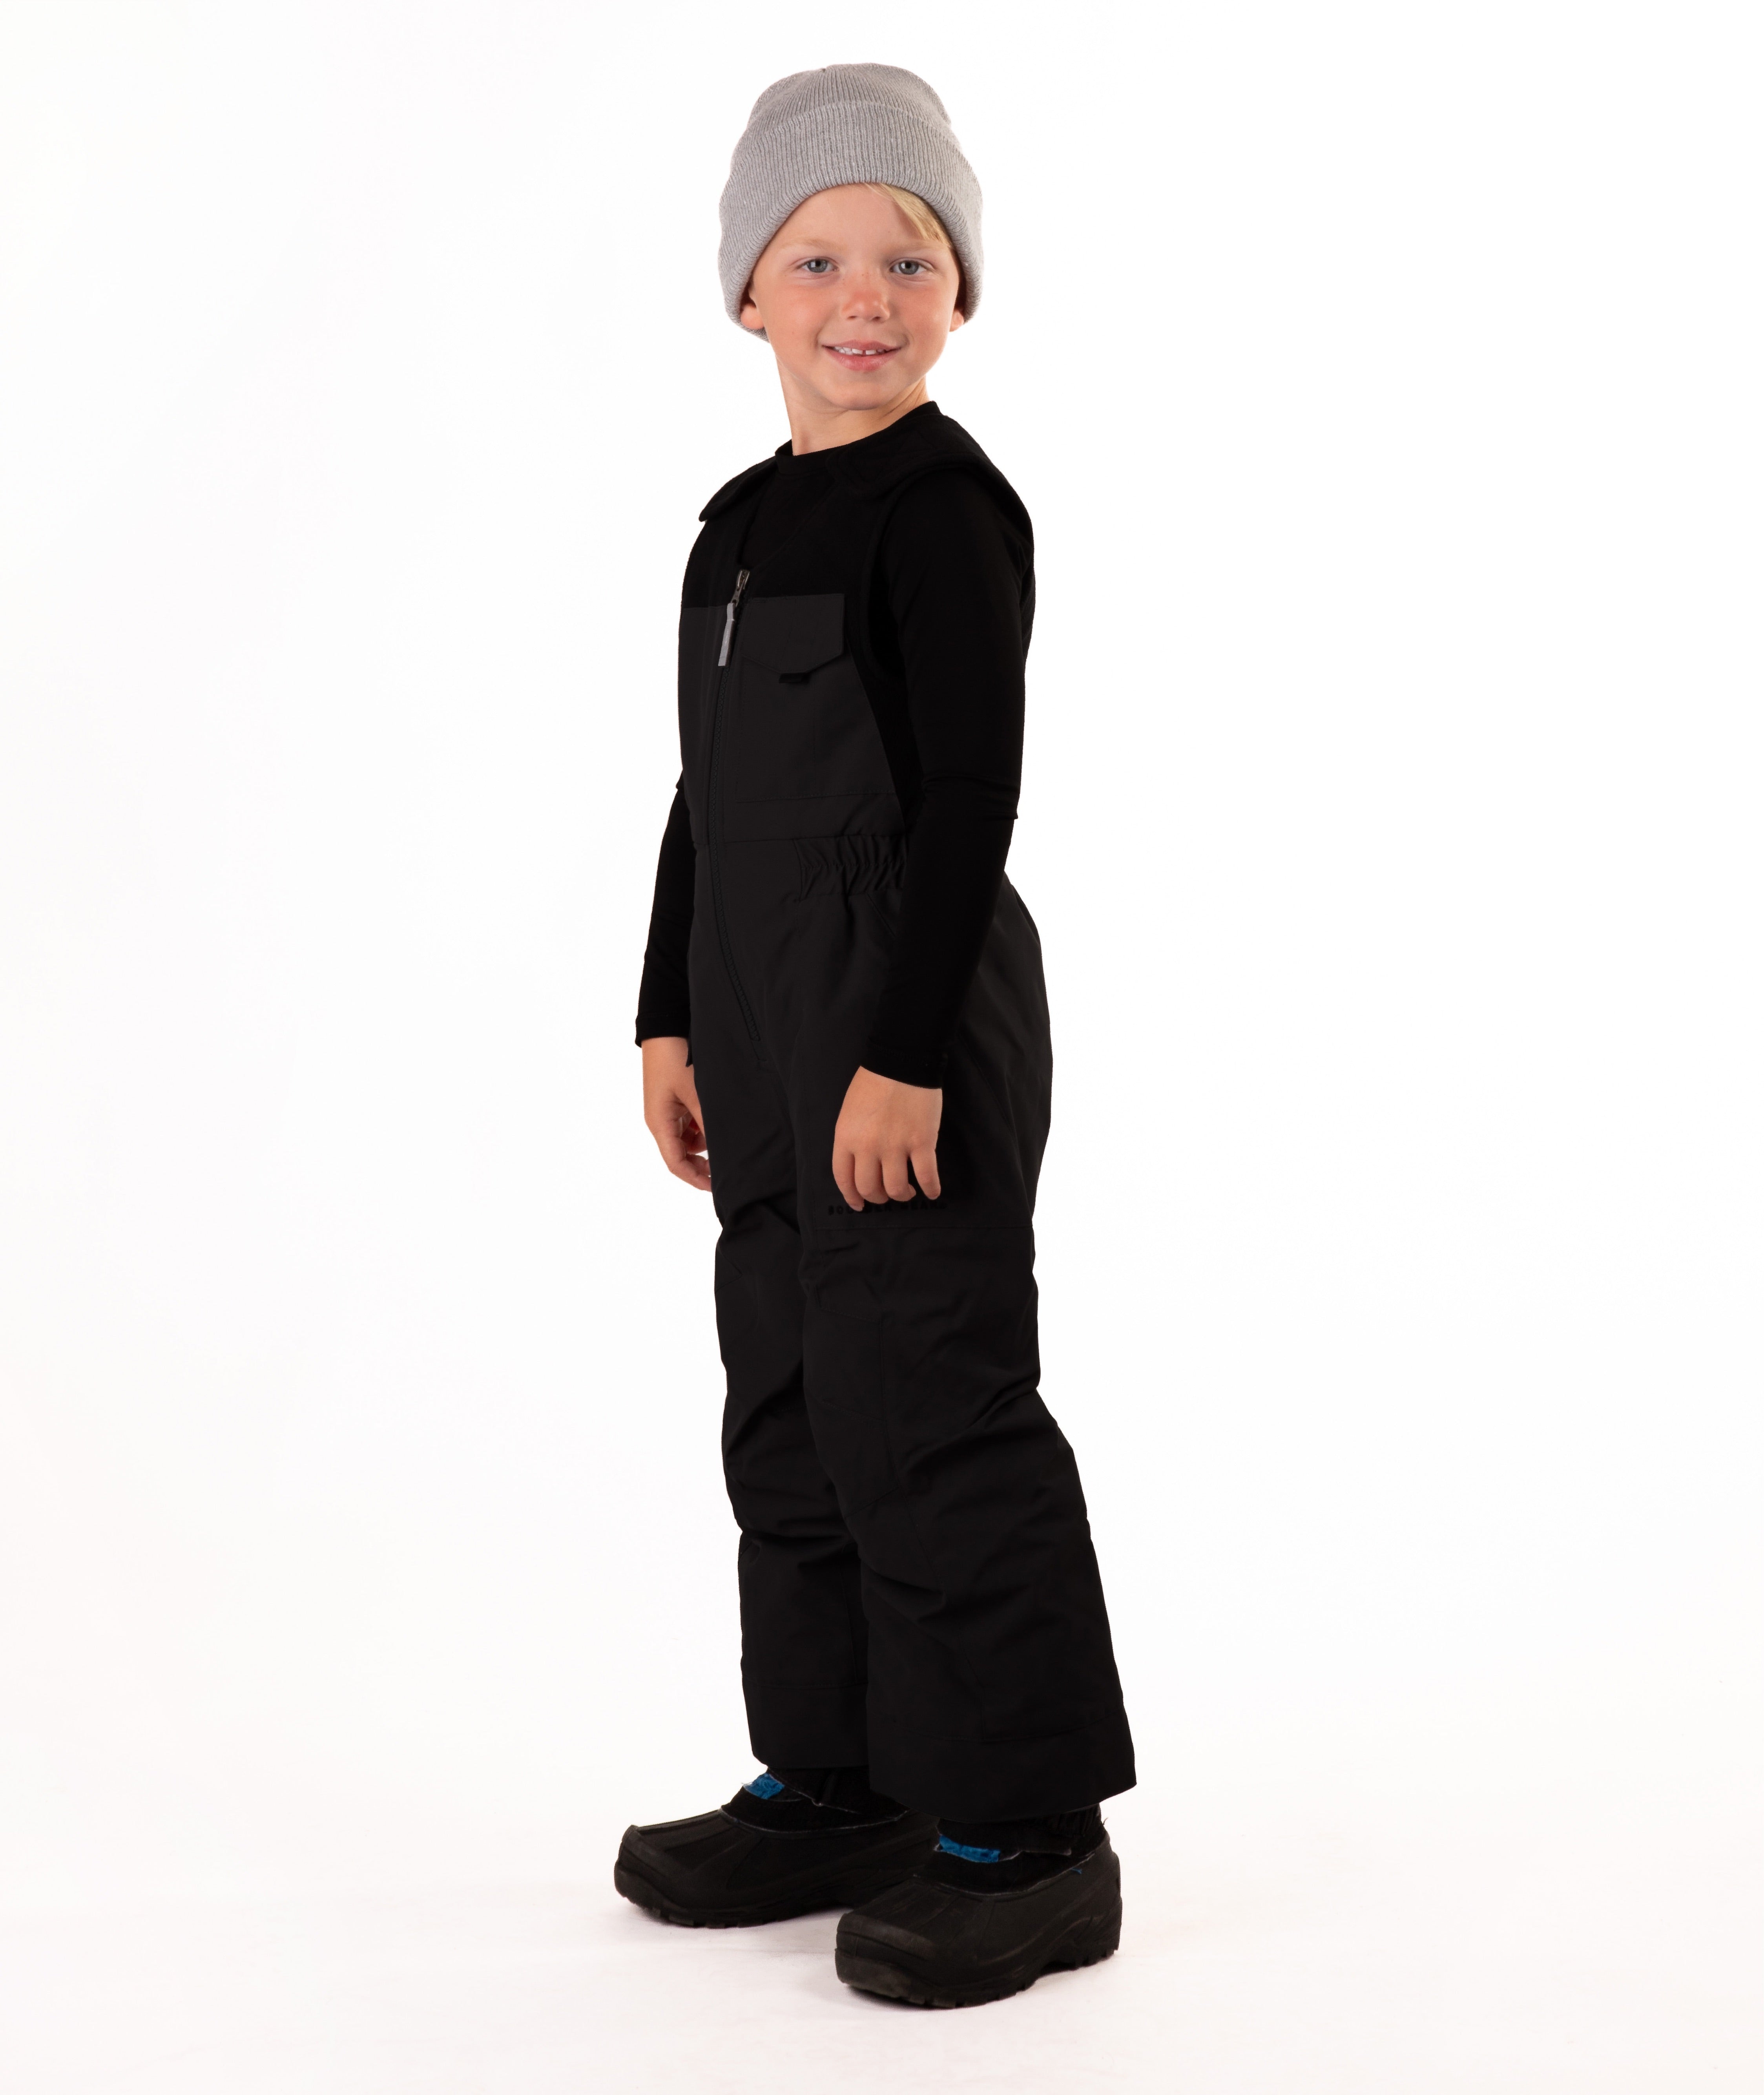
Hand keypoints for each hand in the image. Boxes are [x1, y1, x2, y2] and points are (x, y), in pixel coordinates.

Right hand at [641, 1036, 709, 1190]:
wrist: (666, 1026)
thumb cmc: (676, 1057)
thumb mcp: (696, 1092)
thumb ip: (707, 1122)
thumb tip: (720, 1149)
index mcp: (659, 1123)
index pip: (676, 1163)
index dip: (695, 1178)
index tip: (717, 1186)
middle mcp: (661, 1121)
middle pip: (681, 1154)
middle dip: (702, 1163)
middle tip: (727, 1167)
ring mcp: (668, 1111)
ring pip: (688, 1139)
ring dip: (705, 1141)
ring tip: (724, 1133)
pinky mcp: (675, 1101)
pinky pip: (690, 1123)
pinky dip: (703, 1125)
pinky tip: (716, 1117)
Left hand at [832, 1066, 941, 1210]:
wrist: (901, 1060)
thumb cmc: (874, 1082)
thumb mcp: (850, 1112)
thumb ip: (851, 1138)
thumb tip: (859, 1164)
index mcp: (847, 1137)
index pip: (844, 1178)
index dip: (851, 1196)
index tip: (858, 1204)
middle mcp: (868, 1146)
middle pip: (869, 1188)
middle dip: (878, 1197)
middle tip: (886, 1194)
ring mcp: (896, 1146)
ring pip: (896, 1188)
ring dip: (902, 1195)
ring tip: (908, 1191)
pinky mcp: (922, 1142)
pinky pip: (926, 1176)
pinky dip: (930, 1188)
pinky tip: (932, 1192)